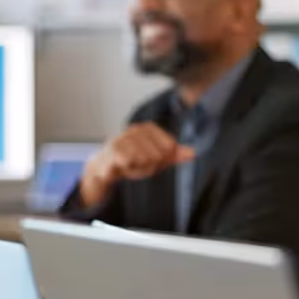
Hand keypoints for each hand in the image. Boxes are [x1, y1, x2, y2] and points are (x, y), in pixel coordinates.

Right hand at [78, 123, 195, 207]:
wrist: (104, 167)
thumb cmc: (133, 160)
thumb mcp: (156, 158)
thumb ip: (174, 155)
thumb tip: (193, 153)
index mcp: (147, 128)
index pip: (170, 147)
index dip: (163, 158)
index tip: (151, 158)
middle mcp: (135, 129)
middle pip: (158, 155)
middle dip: (150, 165)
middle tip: (138, 164)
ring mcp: (122, 138)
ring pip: (145, 160)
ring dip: (139, 169)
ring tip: (130, 166)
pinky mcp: (112, 149)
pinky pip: (130, 163)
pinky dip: (128, 170)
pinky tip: (122, 167)